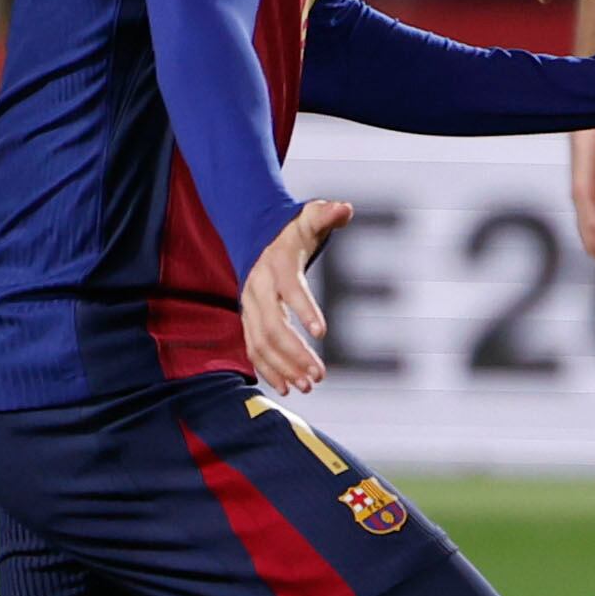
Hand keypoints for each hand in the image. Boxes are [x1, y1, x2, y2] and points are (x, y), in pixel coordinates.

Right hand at [239, 198, 353, 395]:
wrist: (259, 239)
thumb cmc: (293, 231)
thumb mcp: (310, 216)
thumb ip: (327, 214)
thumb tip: (345, 208)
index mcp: (276, 264)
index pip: (289, 289)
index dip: (305, 309)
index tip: (323, 332)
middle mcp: (258, 289)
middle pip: (273, 326)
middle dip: (296, 353)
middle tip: (320, 375)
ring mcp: (250, 308)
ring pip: (261, 343)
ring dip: (284, 367)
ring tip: (310, 386)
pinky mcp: (249, 321)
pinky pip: (254, 350)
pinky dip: (269, 370)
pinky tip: (288, 386)